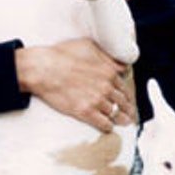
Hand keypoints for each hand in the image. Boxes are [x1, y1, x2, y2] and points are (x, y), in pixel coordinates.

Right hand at [15, 38, 134, 131]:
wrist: (44, 68)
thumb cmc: (63, 55)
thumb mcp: (89, 47)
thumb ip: (107, 57)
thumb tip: (121, 65)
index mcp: (109, 72)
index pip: (124, 87)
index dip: (127, 95)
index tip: (127, 100)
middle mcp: (106, 87)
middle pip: (123, 102)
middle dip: (128, 109)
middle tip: (130, 115)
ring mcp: (97, 100)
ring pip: (115, 114)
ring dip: (120, 119)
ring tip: (124, 123)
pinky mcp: (85, 112)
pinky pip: (104, 124)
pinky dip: (108, 126)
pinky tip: (108, 127)